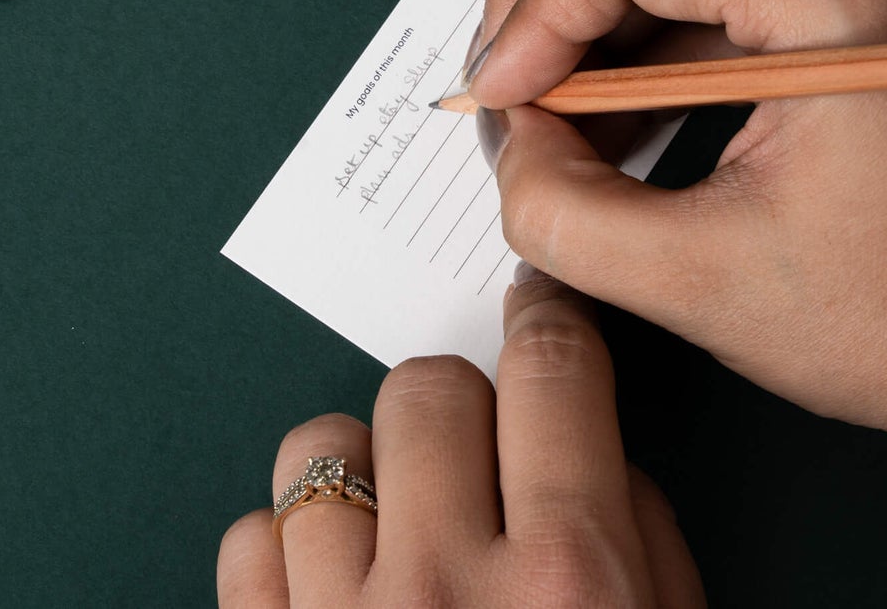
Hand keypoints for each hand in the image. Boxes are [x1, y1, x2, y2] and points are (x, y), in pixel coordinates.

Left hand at [218, 272, 704, 608]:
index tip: (538, 306)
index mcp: (569, 580)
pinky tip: (336, 584)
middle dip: (457, 406)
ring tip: (396, 526)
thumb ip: (639, 532)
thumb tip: (587, 443)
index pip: (550, 365)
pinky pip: (247, 541)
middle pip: (428, 387)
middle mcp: (449, 589)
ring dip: (364, 470)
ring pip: (321, 446)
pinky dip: (290, 548)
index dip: (546, 316)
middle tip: (476, 460)